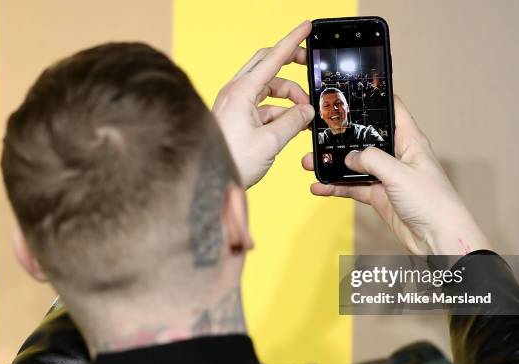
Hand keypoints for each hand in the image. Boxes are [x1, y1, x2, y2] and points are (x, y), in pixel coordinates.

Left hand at [213, 21, 314, 187]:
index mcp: (242, 92)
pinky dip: (280, 112)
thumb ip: (293, 122)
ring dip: (288, 97)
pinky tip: (293, 125)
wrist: (209, 181)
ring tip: (305, 114)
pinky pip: (263, 106)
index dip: (292, 41)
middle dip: (290, 64)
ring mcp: (235, 105)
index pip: (272, 58)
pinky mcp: (237, 118)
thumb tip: (307, 112)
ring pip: (268, 88)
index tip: (306, 28)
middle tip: (309, 65)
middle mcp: (236, 93)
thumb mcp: (269, 142)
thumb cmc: (231, 161)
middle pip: (267, 66)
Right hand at [302, 96, 491, 255]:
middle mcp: (397, 156)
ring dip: (333, 165)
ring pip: (355, 166)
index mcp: (410, 141)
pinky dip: (336, 187)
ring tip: (311, 163)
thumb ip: (372, 160)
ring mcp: (387, 177)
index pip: (392, 111)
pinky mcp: (380, 196)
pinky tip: (320, 187)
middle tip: (319, 133)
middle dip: (343, 137)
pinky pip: (353, 187)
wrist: (438, 239)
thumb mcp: (400, 174)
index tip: (351, 94)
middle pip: (366, 139)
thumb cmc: (434, 203)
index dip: (374, 99)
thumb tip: (350, 156)